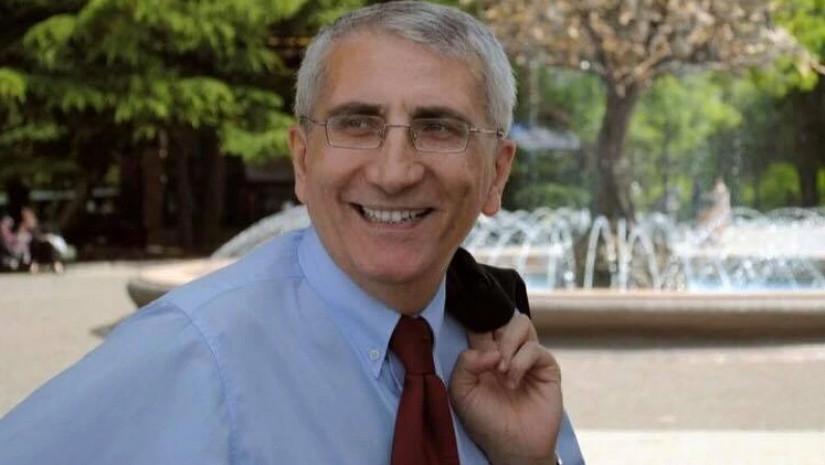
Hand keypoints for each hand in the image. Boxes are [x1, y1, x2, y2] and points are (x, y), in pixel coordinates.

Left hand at [449, 313, 561, 464]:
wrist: (511, 446)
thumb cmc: (485, 421)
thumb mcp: (461, 393)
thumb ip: (465, 363)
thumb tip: (491, 350)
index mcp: (483, 354)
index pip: (481, 323)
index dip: (476, 321)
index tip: (472, 335)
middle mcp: (506, 351)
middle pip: (502, 316)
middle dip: (494, 330)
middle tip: (490, 358)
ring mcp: (527, 357)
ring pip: (521, 323)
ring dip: (508, 343)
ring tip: (501, 369)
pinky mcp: (546, 367)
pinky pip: (535, 348)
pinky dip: (521, 362)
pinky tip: (512, 381)